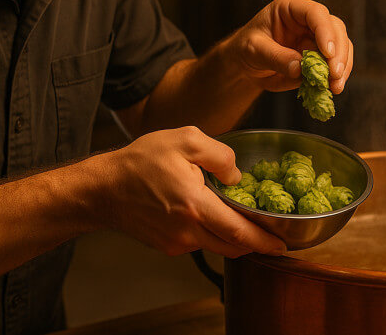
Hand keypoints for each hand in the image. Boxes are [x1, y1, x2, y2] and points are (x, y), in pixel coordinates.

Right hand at [95, 126, 285, 257]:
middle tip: (274, 237)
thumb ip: (220, 155)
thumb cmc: (141, 161)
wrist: (104, 187)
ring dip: (234, 238)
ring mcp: (177, 242)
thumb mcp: (185, 139)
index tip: (282, 244)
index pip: (239, 232)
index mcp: (195, 206)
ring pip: (217, 246)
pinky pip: (199, 243)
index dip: (264, 241)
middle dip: (256, 244)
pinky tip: (212, 216)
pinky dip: (212, 233)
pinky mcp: (168, 246)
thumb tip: (237, 176)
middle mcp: (187, 231)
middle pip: (233, 246)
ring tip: (246, 222)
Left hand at [228, 0, 353, 92]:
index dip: (325, 31)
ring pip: (342, 46)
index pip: (315, 13)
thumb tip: (300, 68)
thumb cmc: (246, 48)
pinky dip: (337, 76)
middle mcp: (308, 20)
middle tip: (334, 75)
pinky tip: (332, 88)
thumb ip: (275, 57)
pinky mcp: (321, 56)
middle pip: (335, 29)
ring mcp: (317, 37)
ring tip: (335, 86)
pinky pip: (336, 63)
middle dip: (338, 53)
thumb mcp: (253, 50)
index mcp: (290, 9)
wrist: (247, 64)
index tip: (328, 53)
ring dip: (343, 67)